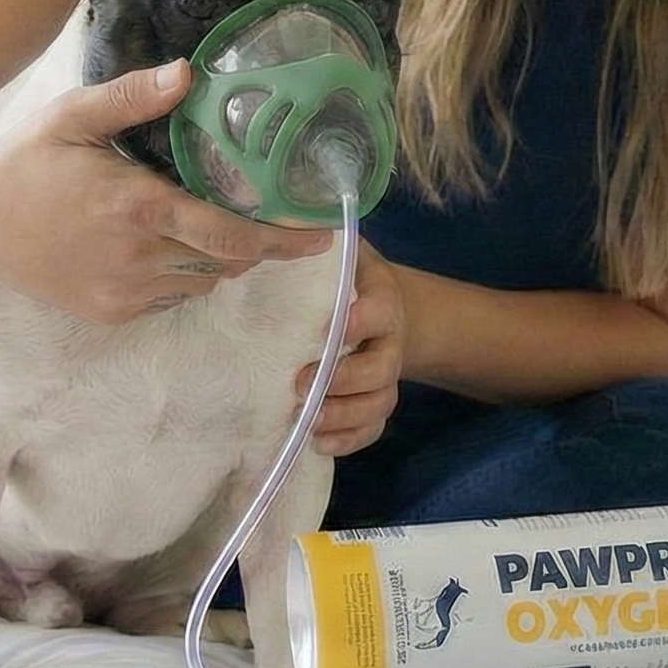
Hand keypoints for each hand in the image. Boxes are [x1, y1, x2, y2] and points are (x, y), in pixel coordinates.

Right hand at [0, 60, 334, 323]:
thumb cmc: (22, 161)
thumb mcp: (72, 115)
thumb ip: (133, 97)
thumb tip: (189, 73)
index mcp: (136, 207)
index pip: (229, 235)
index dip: (281, 239)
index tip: (320, 234)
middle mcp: (136, 259)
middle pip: (225, 265)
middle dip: (253, 247)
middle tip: (271, 221)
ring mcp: (121, 293)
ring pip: (201, 285)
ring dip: (216, 261)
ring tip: (207, 226)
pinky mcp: (108, 313)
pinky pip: (169, 300)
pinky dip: (182, 278)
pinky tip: (163, 247)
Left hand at [298, 239, 403, 455]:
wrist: (378, 304)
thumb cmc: (344, 275)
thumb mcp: (340, 252)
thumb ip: (316, 240)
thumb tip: (277, 224)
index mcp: (382, 298)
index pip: (381, 310)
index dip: (360, 322)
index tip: (330, 327)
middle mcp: (390, 341)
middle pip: (382, 369)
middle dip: (343, 380)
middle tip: (301, 382)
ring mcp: (385, 375)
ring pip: (378, 403)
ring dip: (343, 416)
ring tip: (306, 420)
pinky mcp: (375, 401)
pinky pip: (373, 428)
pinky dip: (349, 440)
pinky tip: (318, 442)